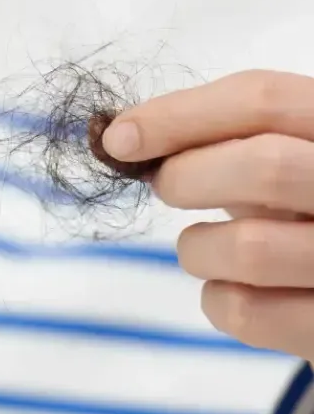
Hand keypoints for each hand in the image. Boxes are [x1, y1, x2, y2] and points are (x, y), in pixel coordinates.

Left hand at [101, 70, 313, 359]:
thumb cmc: (303, 210)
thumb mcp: (282, 158)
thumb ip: (226, 142)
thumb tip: (126, 138)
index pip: (264, 101)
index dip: (178, 116)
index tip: (119, 137)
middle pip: (265, 166)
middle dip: (186, 177)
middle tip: (166, 186)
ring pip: (248, 249)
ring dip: (198, 248)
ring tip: (208, 247)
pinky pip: (245, 312)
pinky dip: (216, 300)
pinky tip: (232, 288)